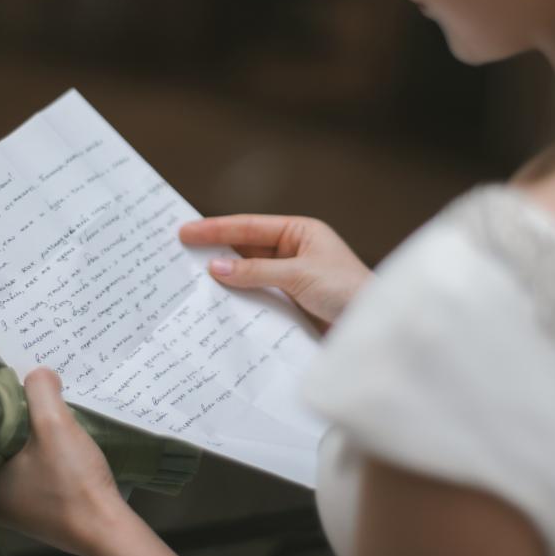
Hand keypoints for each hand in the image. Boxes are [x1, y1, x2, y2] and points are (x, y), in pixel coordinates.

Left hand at [0, 369, 175, 555]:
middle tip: (26, 387)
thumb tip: (36, 372)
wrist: (105, 526)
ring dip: (26, 431)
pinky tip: (53, 436)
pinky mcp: (34, 506)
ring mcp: (13, 503)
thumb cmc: (73, 482)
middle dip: (10, 414)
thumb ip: (40, 391)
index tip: (7, 379)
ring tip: (41, 405)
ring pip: (12, 453)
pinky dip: (37, 450)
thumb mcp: (55, 425)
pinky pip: (27, 467)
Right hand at [179, 215, 371, 327]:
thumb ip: (256, 271)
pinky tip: (218, 302)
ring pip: (250, 273)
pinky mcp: (292, 304)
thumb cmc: (348, 291)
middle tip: (179, 251)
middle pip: (247, 247)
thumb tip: (216, 267)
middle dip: (216, 249)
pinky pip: (259, 296)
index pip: (250, 227)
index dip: (216, 228)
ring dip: (225, 276)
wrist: (375, 328)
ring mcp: (293, 278)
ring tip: (190, 278)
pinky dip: (239, 298)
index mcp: (301, 232)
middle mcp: (295, 252)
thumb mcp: (299, 276)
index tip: (185, 231)